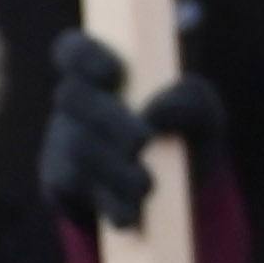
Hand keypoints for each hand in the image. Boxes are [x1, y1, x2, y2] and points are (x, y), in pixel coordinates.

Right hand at [40, 31, 223, 231]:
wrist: (176, 198)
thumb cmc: (186, 138)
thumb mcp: (204, 117)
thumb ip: (192, 101)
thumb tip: (157, 111)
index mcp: (104, 73)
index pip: (71, 49)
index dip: (84, 56)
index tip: (114, 75)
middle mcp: (76, 103)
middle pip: (70, 95)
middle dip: (108, 119)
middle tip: (143, 141)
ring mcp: (61, 140)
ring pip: (74, 144)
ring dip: (113, 167)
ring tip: (147, 186)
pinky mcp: (58, 181)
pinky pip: (72, 185)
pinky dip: (106, 199)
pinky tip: (130, 213)